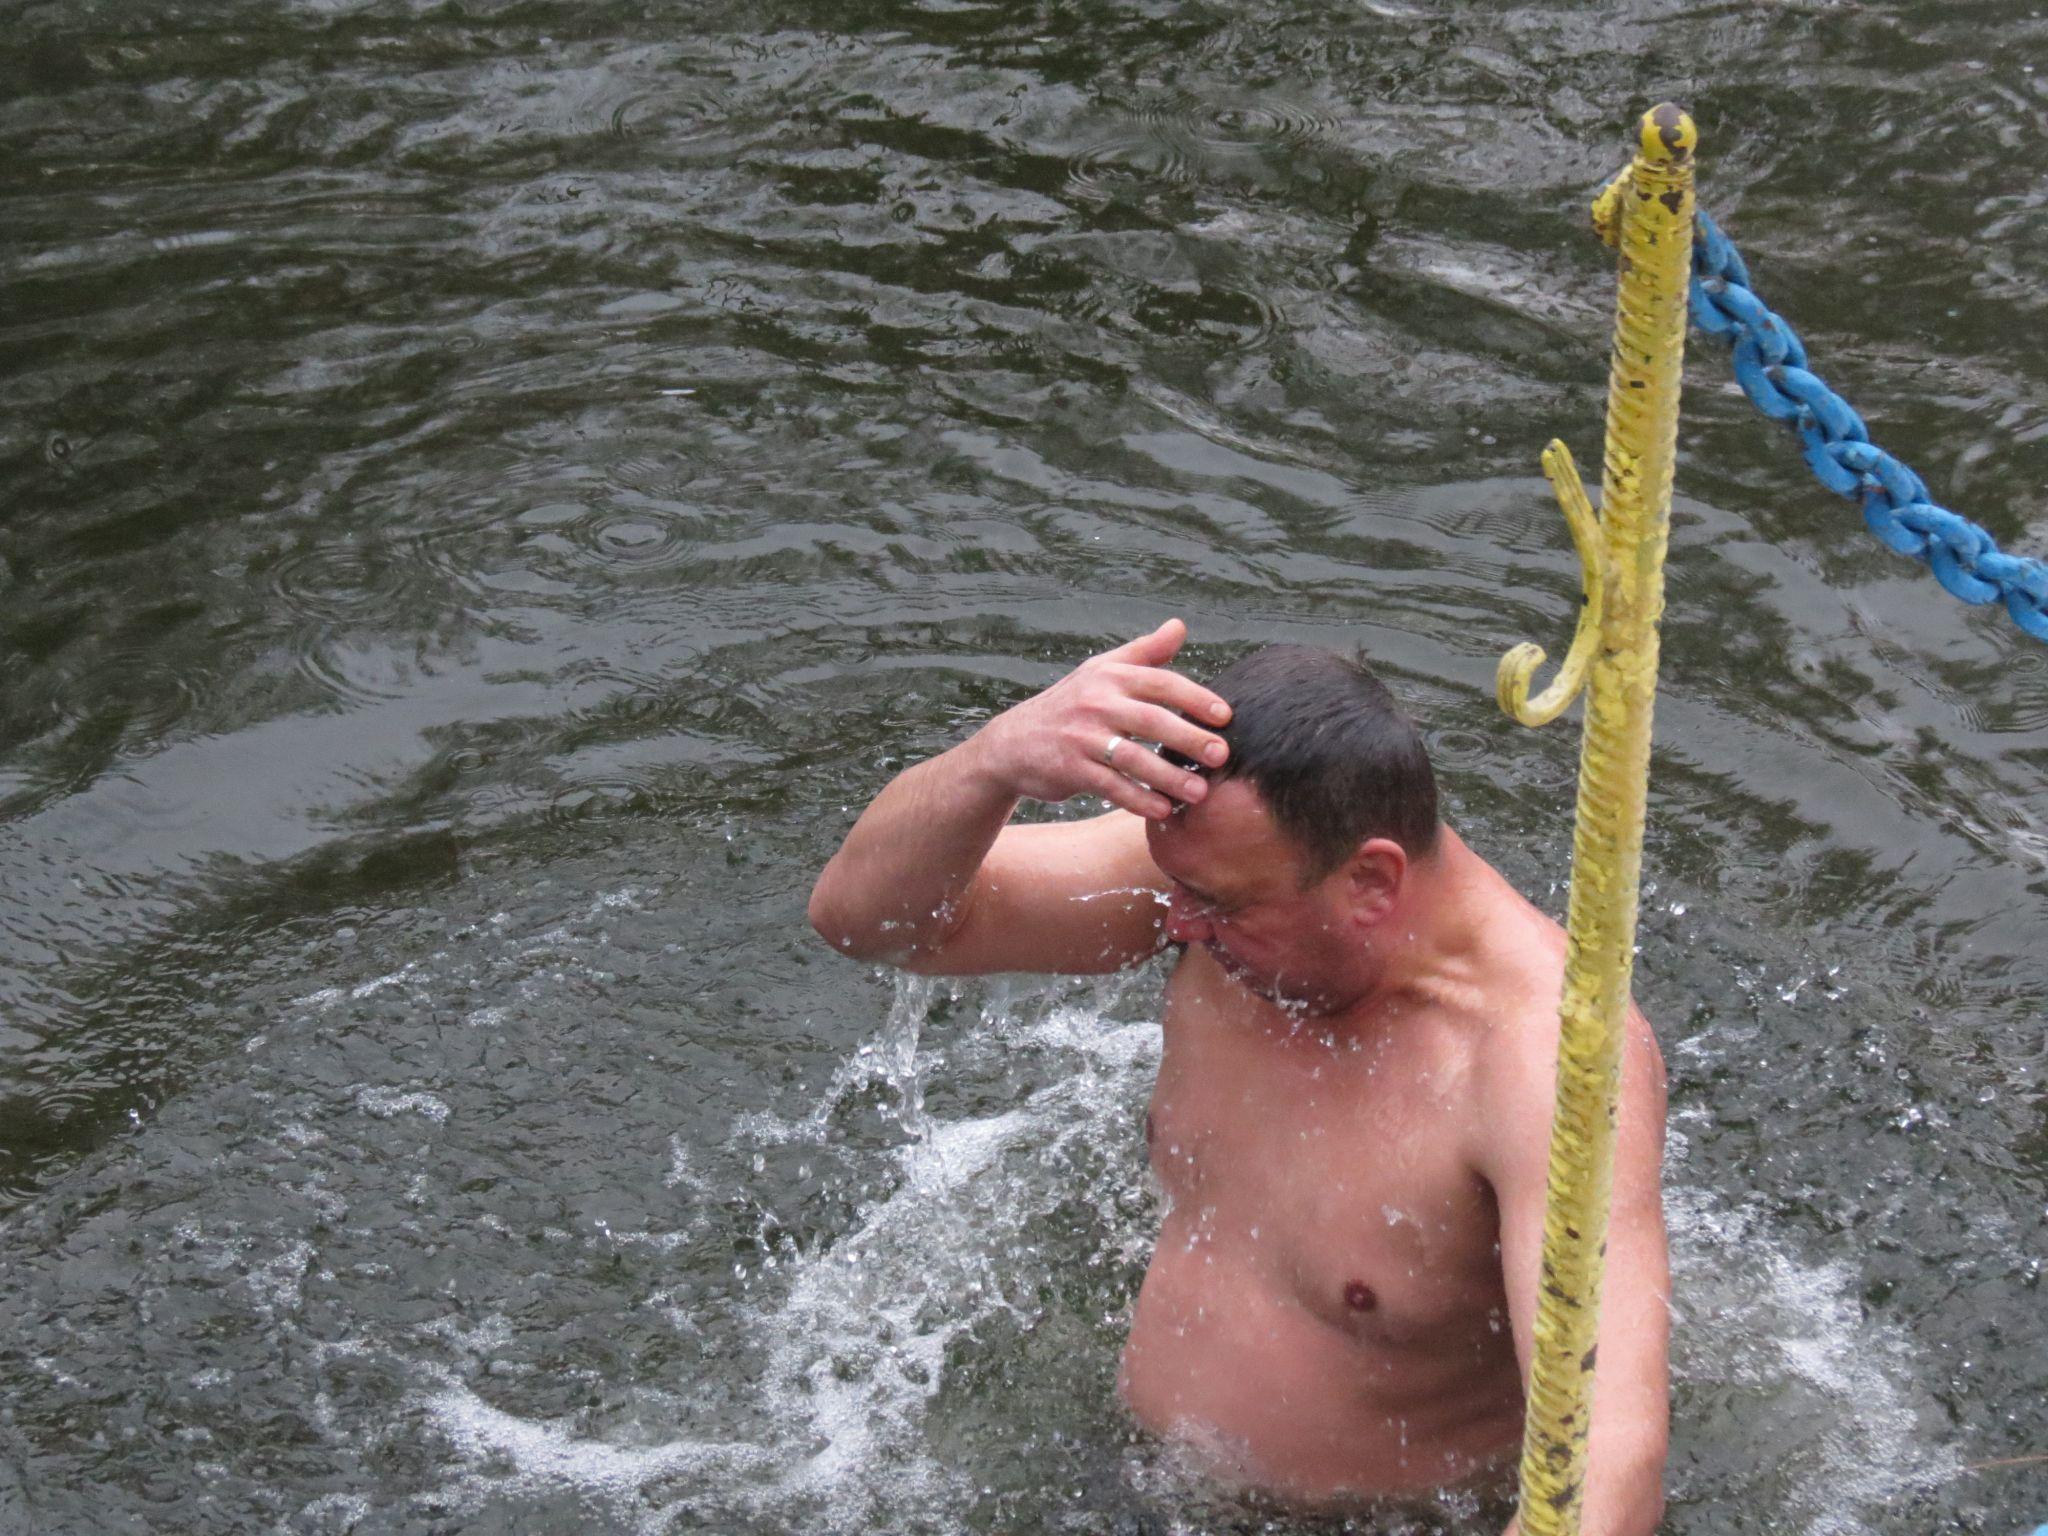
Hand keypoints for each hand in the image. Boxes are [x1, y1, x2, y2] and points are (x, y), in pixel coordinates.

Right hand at [968, 618, 1232, 818]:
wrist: (1012, 744)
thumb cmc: (1069, 705)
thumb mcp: (1100, 671)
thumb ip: (1144, 652)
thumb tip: (1179, 625)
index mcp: (1109, 676)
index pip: (1160, 682)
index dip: (1195, 698)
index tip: (1225, 716)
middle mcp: (1096, 703)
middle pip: (1152, 720)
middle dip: (1189, 737)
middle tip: (1221, 755)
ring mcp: (1081, 737)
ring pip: (1134, 758)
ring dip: (1169, 777)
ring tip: (1201, 792)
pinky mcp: (1070, 769)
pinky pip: (1112, 787)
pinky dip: (1139, 799)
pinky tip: (1164, 810)